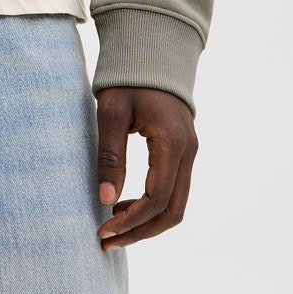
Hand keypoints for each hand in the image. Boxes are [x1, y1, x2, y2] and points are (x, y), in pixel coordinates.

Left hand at [95, 86, 197, 250]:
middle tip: (107, 241)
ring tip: (112, 227)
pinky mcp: (182, 152)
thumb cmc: (127, 78)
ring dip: (146, 222)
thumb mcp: (111, 112)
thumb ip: (110, 156)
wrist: (151, 52)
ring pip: (175, 205)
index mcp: (172, 143)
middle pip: (172, 211)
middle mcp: (188, 152)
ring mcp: (189, 153)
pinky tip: (123, 205)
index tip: (103, 230)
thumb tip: (105, 200)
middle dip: (140, 231)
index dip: (130, 221)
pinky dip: (152, 206)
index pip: (156, 198)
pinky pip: (173, 191)